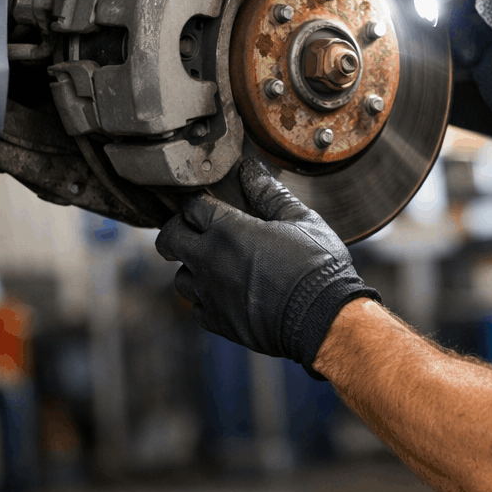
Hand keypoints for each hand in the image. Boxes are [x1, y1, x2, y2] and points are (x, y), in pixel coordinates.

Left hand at [155, 158, 379, 374]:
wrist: (322, 318)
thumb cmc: (316, 266)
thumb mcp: (301, 219)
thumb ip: (270, 193)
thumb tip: (252, 169)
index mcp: (227, 229)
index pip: (192, 206)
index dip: (198, 203)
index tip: (206, 205)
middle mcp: (209, 259)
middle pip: (169, 238)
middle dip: (177, 230)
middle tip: (191, 231)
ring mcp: (210, 293)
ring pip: (180, 277)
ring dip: (192, 269)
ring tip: (213, 266)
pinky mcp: (217, 321)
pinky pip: (197, 308)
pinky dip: (206, 300)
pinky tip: (225, 295)